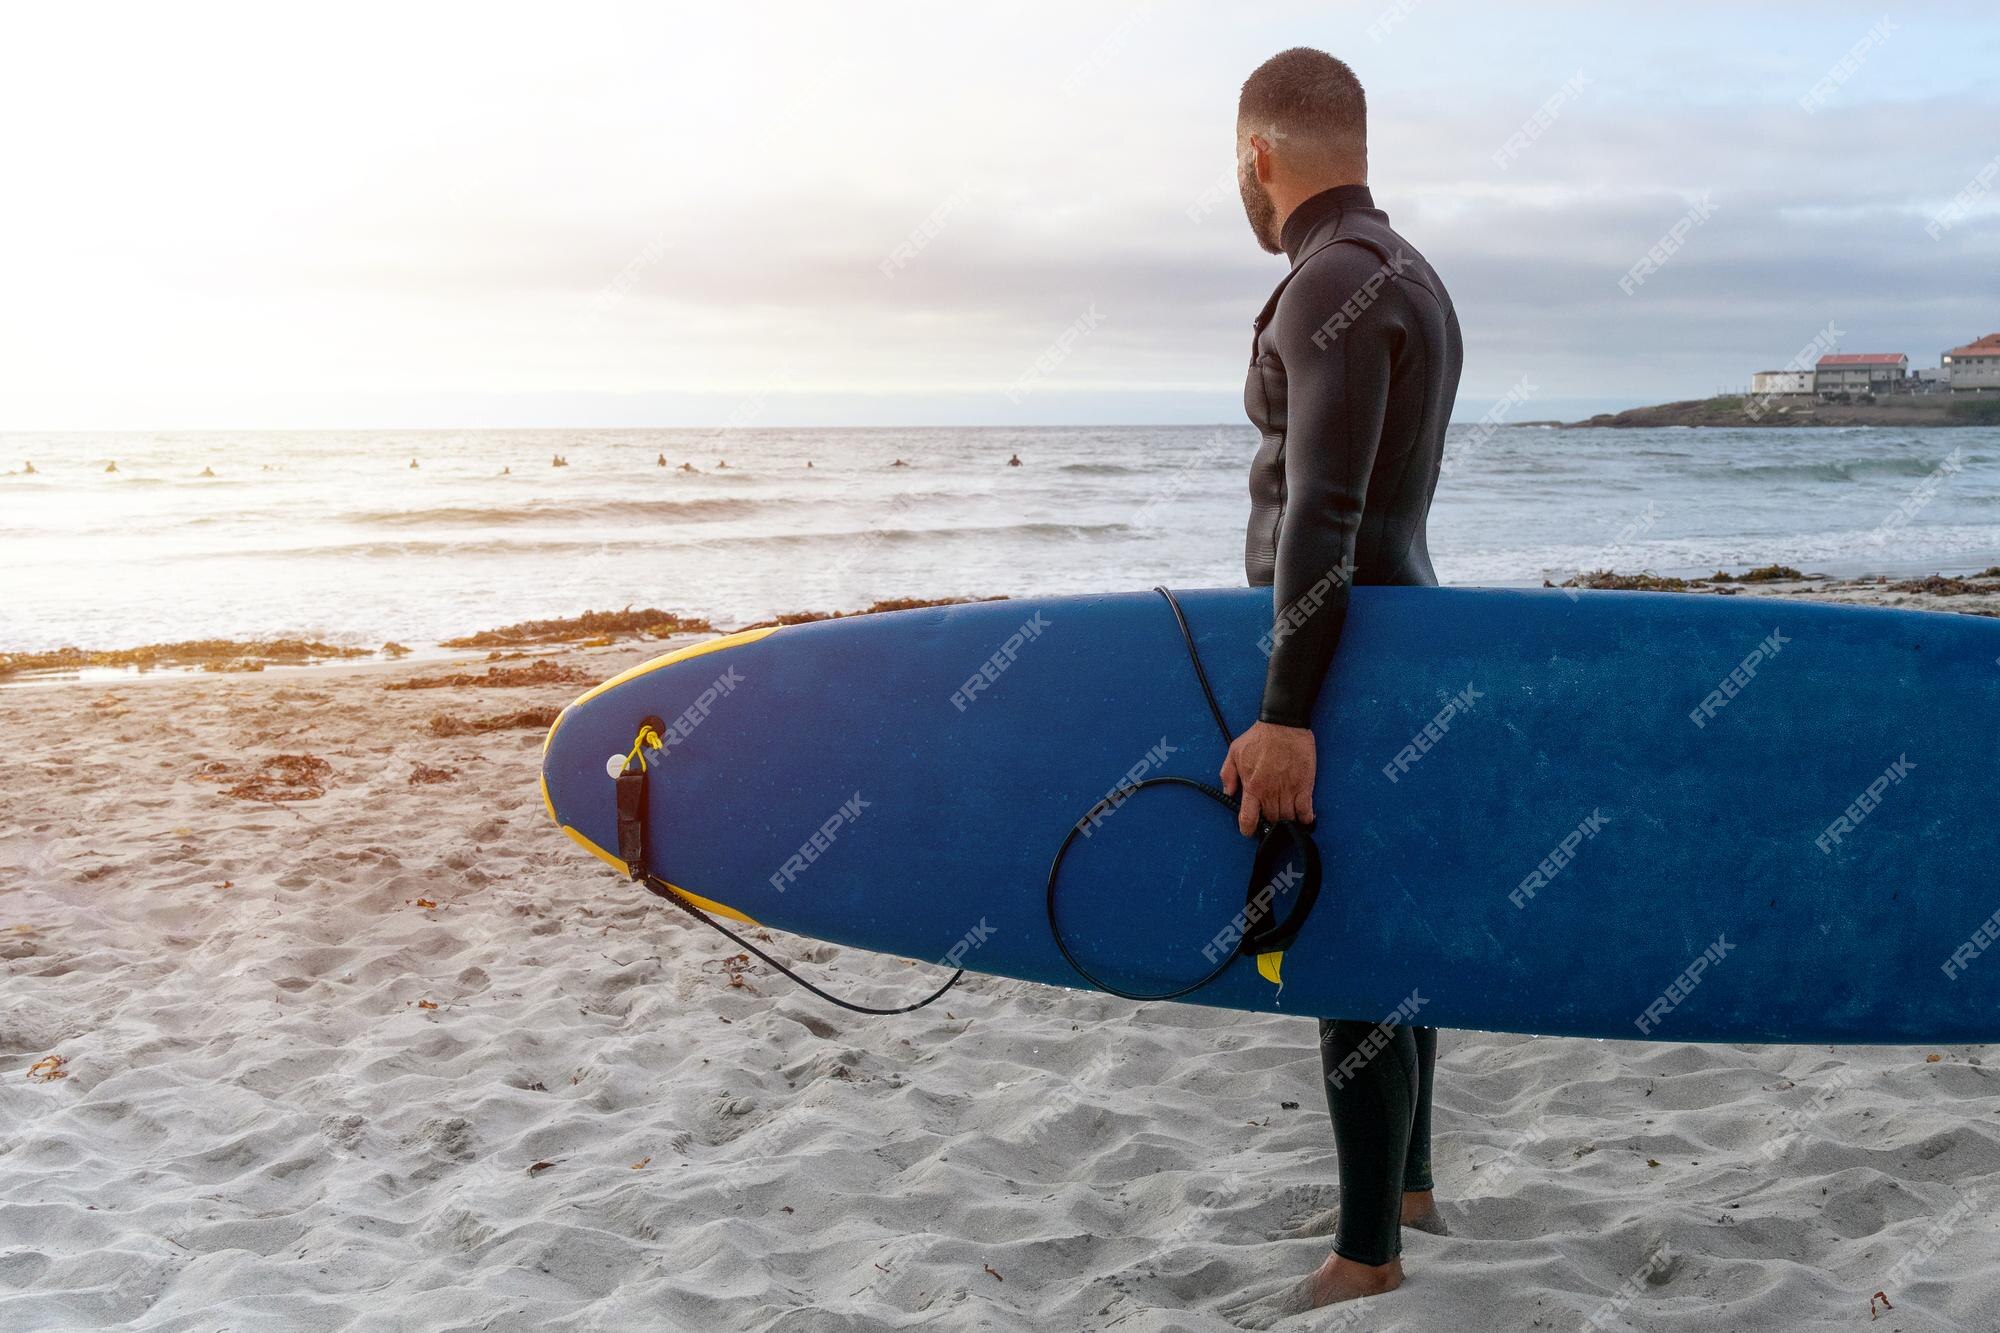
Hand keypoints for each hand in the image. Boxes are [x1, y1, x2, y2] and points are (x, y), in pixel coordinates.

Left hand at [1219, 721, 1316, 836]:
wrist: (1283, 724)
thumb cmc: (1260, 736)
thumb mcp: (1234, 752)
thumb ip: (1228, 774)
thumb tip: (1228, 792)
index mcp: (1252, 786)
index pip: (1248, 818)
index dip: (1248, 829)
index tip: (1250, 831)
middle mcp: (1270, 792)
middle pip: (1271, 819)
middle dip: (1270, 823)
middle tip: (1271, 821)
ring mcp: (1289, 789)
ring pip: (1287, 818)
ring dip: (1287, 822)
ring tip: (1287, 822)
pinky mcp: (1304, 785)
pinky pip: (1305, 809)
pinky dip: (1305, 818)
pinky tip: (1305, 819)